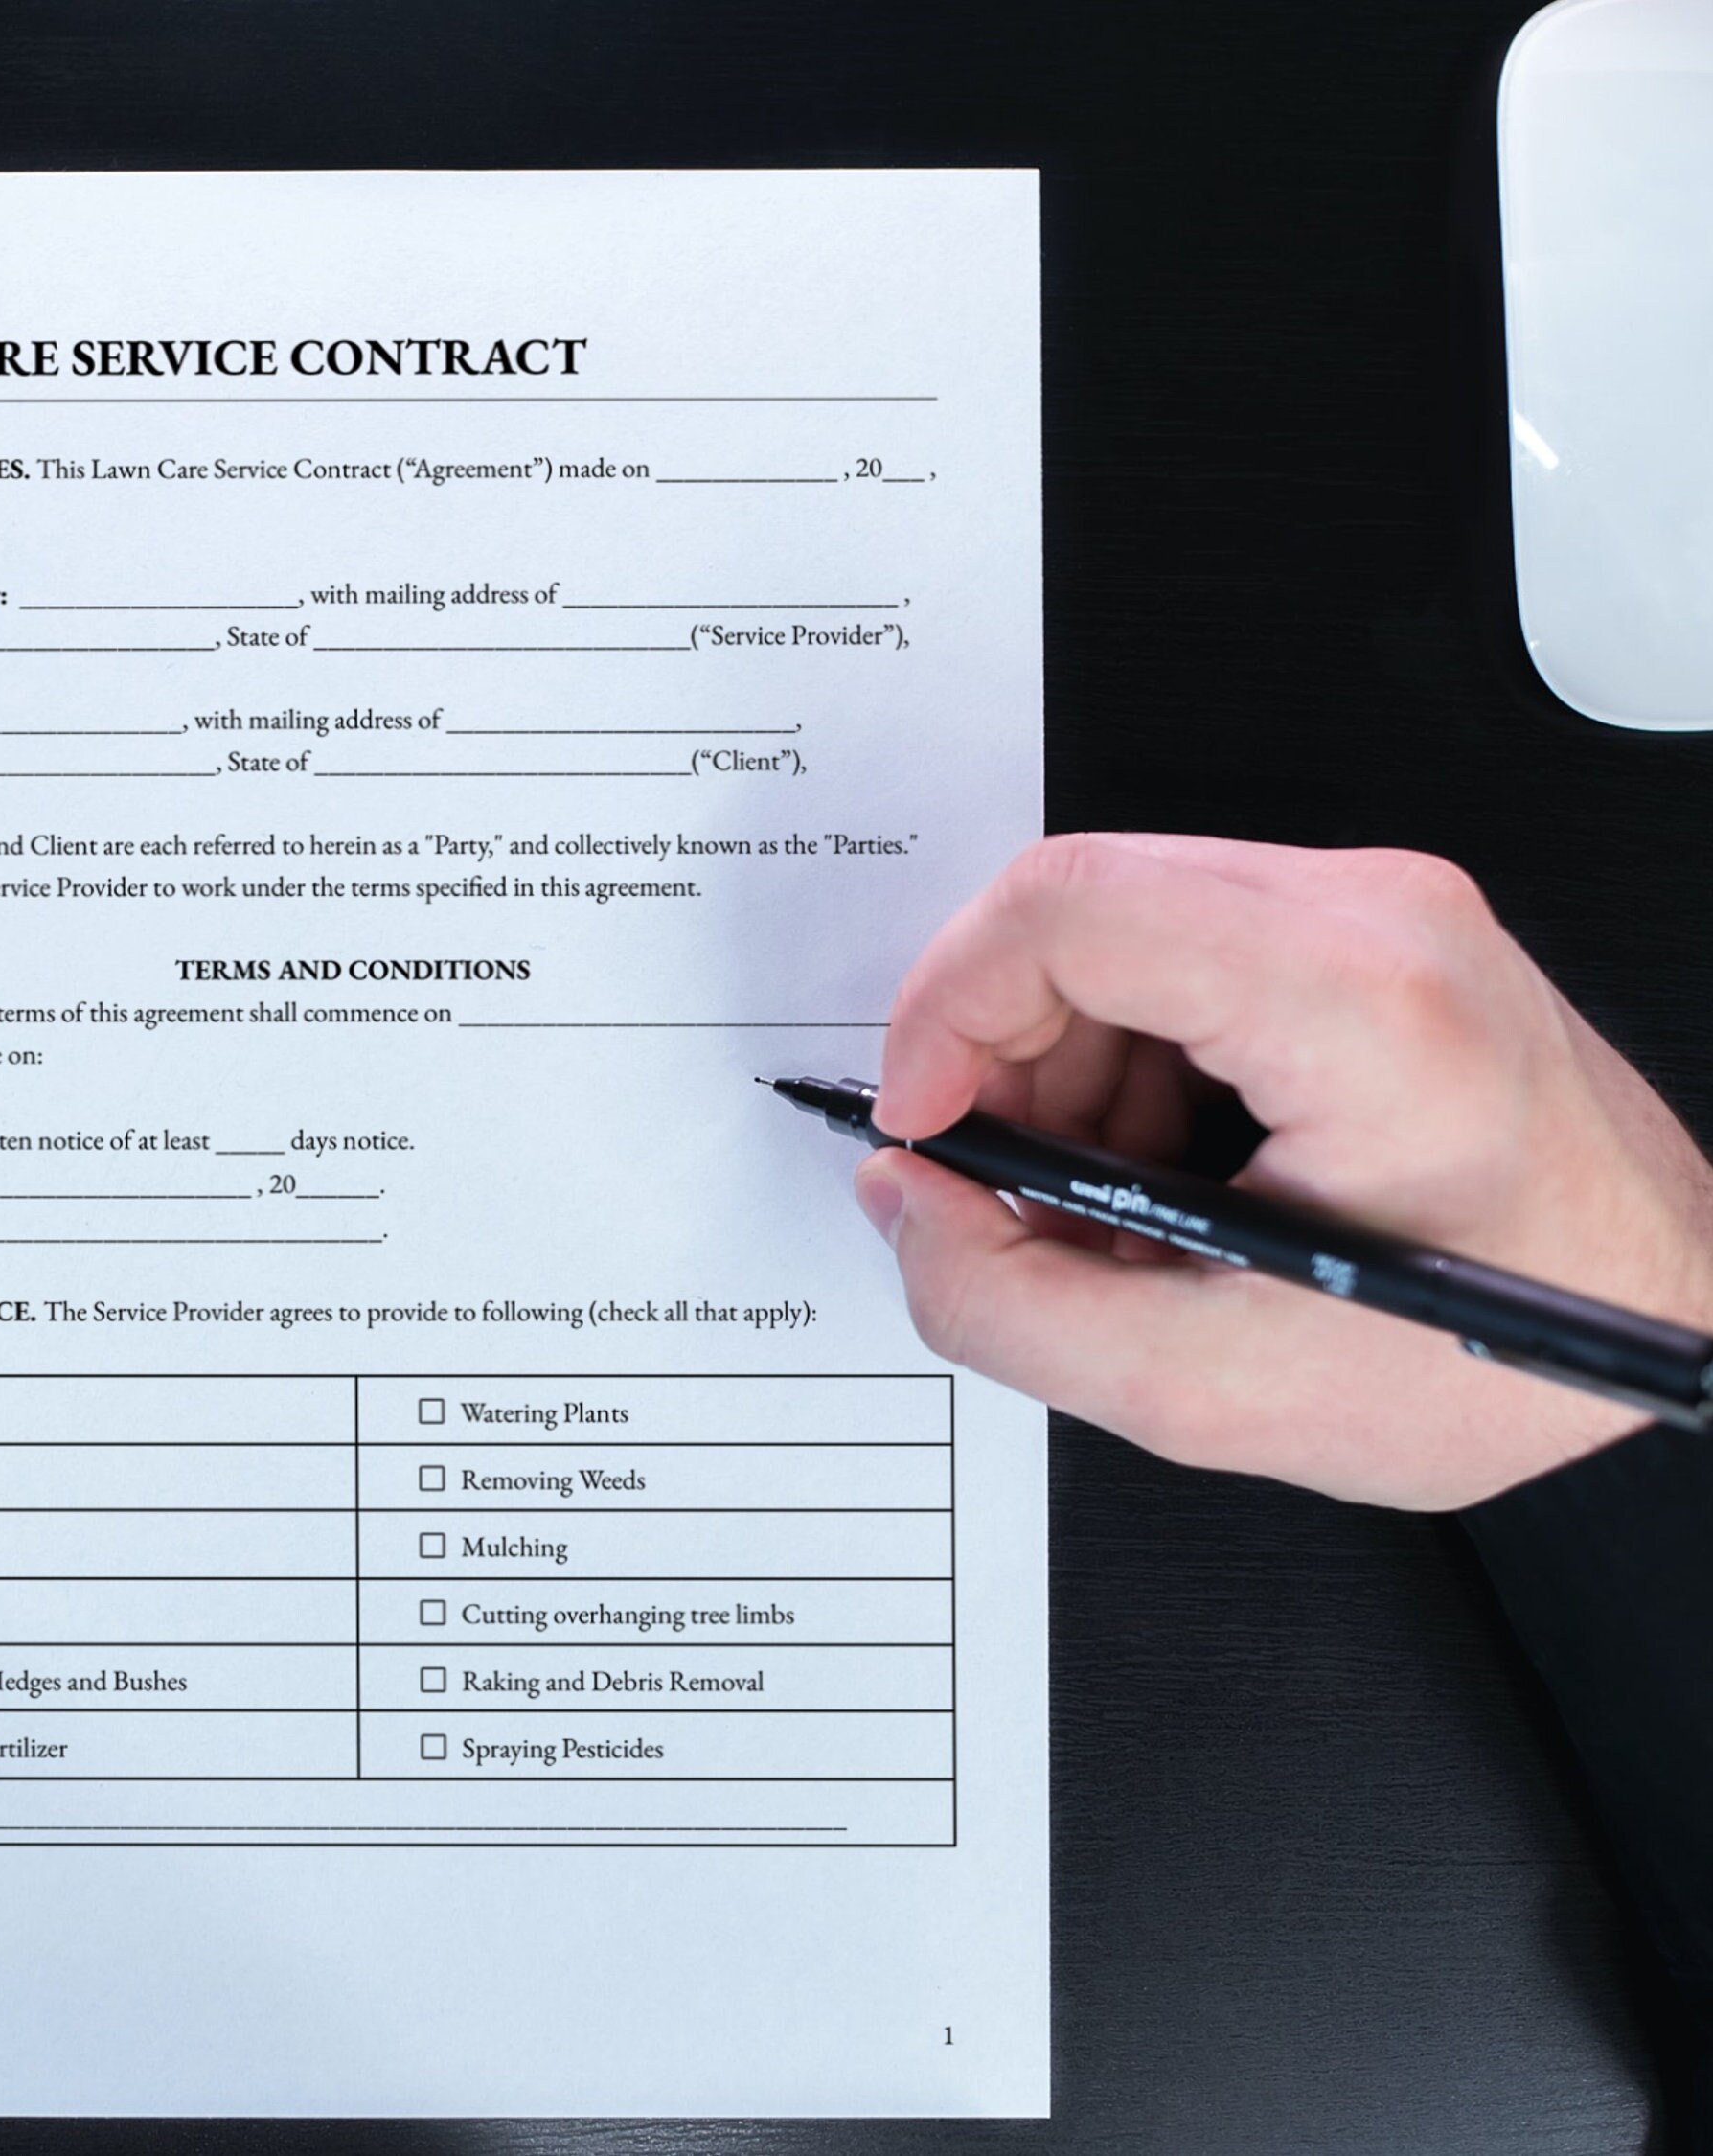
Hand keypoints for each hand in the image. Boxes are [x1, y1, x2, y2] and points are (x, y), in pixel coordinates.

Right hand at [856, 833, 1712, 1508]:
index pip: (1066, 909)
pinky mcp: (1372, 928)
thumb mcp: (1217, 1391)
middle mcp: (1377, 914)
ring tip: (1108, 1205)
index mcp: (1357, 1003)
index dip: (945, 1013)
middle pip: (1076, 907)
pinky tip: (1164, 1168)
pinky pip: (1178, 948)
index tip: (925, 1120)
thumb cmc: (1511, 1355)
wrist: (1676, 1324)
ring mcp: (1381, 907)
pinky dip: (1126, 1057)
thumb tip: (909, 1201)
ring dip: (1062, 1067)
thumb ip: (1010, 1304)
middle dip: (999, 1056)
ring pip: (1116, 926)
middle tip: (1011, 1189)